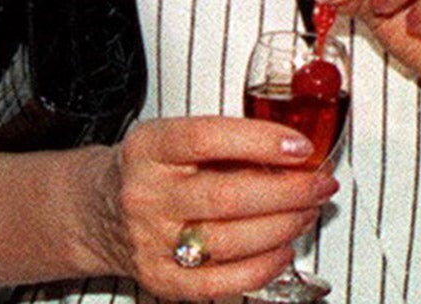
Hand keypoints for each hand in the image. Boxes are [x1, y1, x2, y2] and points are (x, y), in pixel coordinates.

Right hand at [80, 115, 336, 299]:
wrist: (98, 210)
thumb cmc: (153, 167)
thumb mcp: (177, 136)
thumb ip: (230, 140)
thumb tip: (299, 152)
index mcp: (150, 148)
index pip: (208, 138)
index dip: (261, 141)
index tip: (302, 146)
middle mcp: (146, 195)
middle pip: (226, 196)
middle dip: (289, 191)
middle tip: (322, 183)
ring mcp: (151, 242)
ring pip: (229, 241)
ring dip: (284, 227)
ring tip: (308, 211)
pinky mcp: (160, 280)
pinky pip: (219, 284)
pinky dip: (262, 268)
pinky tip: (284, 249)